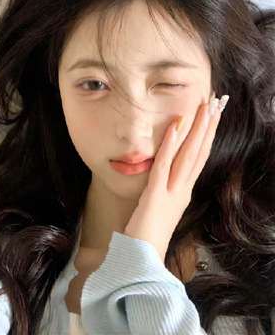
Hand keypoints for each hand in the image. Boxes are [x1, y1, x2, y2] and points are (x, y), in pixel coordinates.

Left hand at [123, 95, 227, 261]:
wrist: (142, 259)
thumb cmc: (148, 234)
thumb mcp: (160, 206)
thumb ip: (164, 189)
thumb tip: (164, 173)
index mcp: (183, 191)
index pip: (198, 158)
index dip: (206, 136)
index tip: (212, 115)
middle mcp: (182, 189)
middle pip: (199, 152)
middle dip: (208, 126)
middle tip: (218, 101)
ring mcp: (171, 192)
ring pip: (188, 155)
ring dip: (197, 129)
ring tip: (206, 106)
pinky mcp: (156, 196)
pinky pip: (164, 166)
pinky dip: (171, 145)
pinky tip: (177, 126)